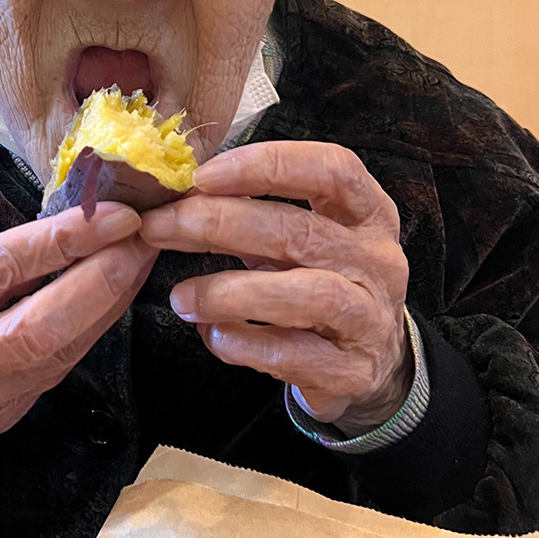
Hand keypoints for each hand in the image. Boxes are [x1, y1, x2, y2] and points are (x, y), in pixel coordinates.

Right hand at [0, 203, 154, 478]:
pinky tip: (113, 299)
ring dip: (109, 304)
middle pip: (40, 329)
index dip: (56, 242)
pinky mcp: (6, 420)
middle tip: (145, 237)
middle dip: (102, 282)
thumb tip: (51, 239)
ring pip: (60, 355)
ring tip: (141, 258)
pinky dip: (90, 330)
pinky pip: (56, 370)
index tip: (110, 213)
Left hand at [139, 142, 411, 434]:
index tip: (203, 176)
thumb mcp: (300, 238)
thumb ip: (252, 212)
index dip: (268, 164)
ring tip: (181, 297)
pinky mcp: (351, 372)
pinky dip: (245, 344)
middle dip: (219, 224)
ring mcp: (370, 319)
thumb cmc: (320, 281)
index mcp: (369, 213)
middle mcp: (379, 261)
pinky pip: (294, 355)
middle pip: (300, 231)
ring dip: (231, 292)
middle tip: (160, 227)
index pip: (333, 169)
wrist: (372, 364)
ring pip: (307, 295)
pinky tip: (212, 335)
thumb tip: (176, 196)